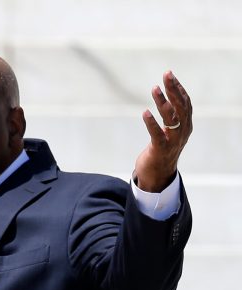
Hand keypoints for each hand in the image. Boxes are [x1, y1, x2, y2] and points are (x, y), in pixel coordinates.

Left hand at [134, 71, 192, 191]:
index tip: (169, 75)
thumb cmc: (161, 149)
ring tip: (154, 89)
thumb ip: (171, 116)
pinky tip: (145, 112)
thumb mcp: (169, 130)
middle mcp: (182, 132)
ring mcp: (173, 141)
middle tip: (165, 75)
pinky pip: (157, 134)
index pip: (185, 103)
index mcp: (186, 125)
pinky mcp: (161, 149)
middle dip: (173, 89)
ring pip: (171, 118)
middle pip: (181, 107)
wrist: (157, 174)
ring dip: (163, 102)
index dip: (178, 88)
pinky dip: (151, 123)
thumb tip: (167, 95)